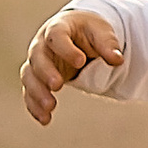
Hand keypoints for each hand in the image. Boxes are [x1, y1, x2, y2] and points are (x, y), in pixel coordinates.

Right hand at [20, 3, 123, 124]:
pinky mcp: (36, 79)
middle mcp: (42, 44)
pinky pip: (29, 92)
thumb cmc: (89, 31)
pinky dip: (34, 106)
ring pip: (29, 76)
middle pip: (37, 57)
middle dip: (46, 72)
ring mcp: (37, 62)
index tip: (81, 61)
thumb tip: (118, 60)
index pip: (56, 36)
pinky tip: (45, 120)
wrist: (77, 35)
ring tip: (50, 108)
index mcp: (58, 27)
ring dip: (37, 92)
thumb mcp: (101, 32)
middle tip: (58, 86)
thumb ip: (108, 45)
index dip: (66, 49)